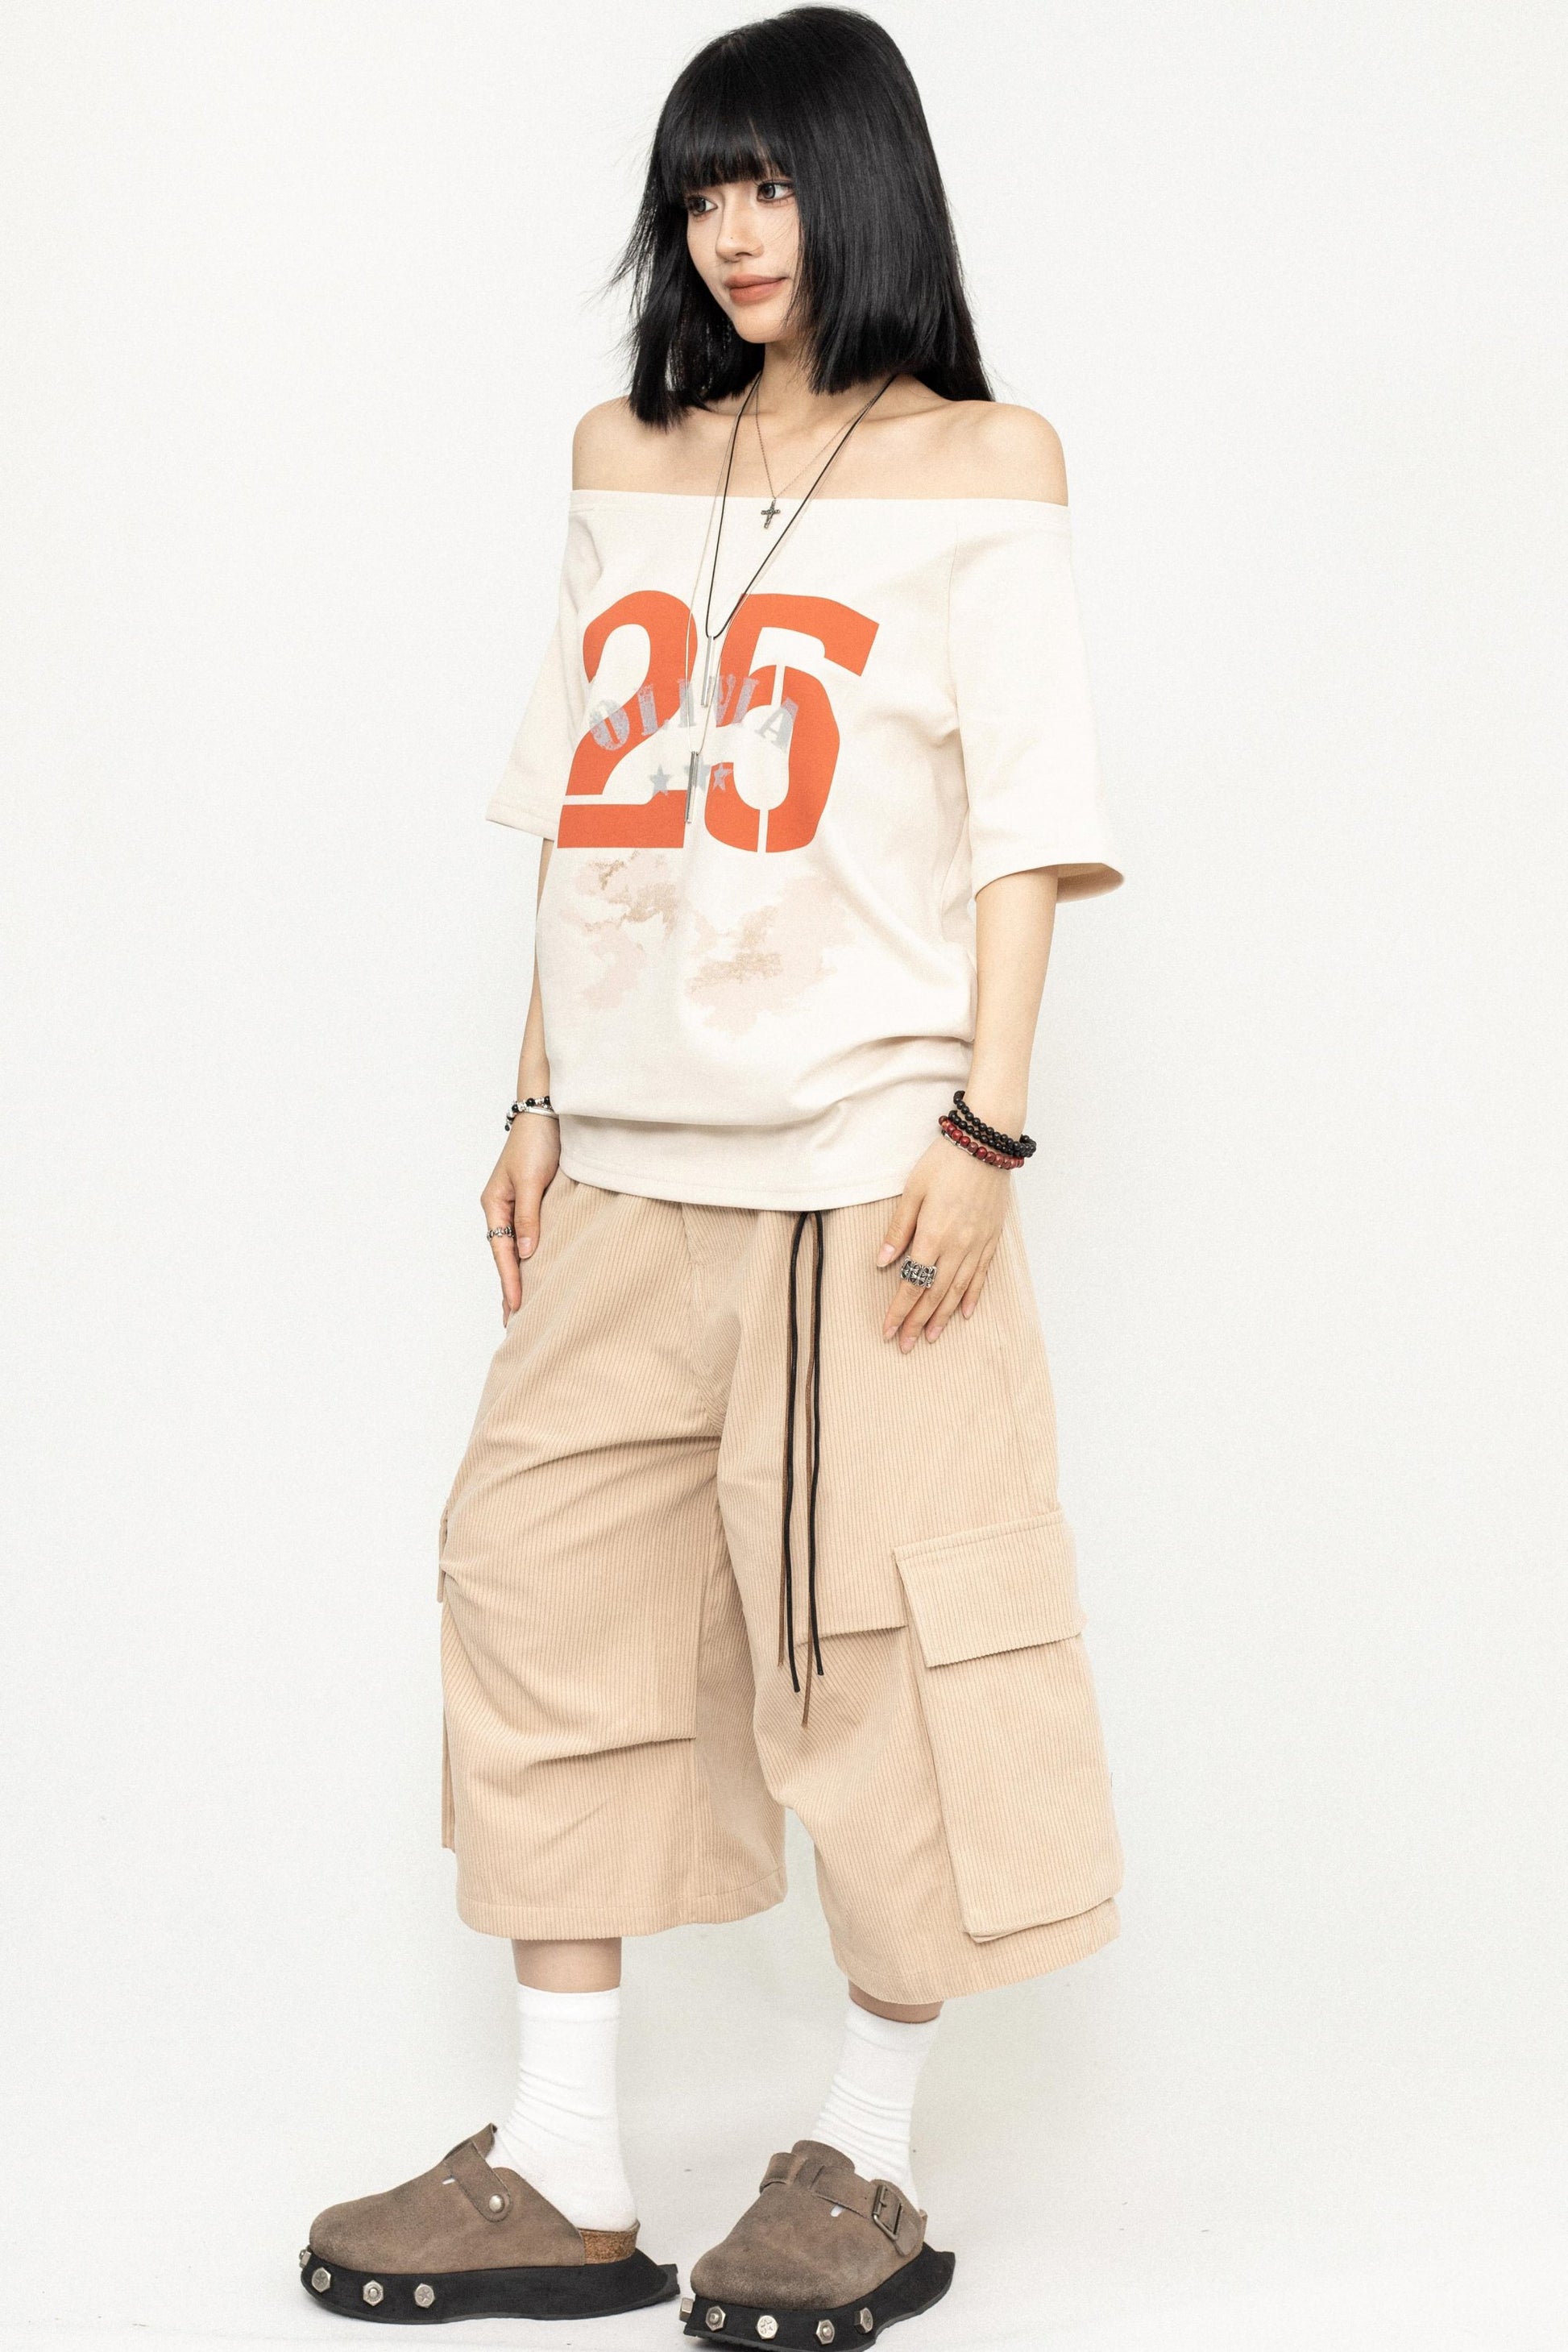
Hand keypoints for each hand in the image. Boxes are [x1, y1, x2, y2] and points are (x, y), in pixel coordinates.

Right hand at [480, 1114, 560, 1325]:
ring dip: (519, 1276)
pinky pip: (529, 1237)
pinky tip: (535, 1272)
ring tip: (520, 1308)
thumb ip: (529, 1217)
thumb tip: (527, 1254)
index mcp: (494, 1204)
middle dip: (508, 1288)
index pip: (502, 1252)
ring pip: (516, 1249)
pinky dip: (530, 1258)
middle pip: (504, 1256)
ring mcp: (517, 1206)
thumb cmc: (536, 1141)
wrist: (549, 1112)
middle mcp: (502, 1208)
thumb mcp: (531, 1180)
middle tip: (512, 1324)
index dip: (510, 1281)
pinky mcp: (534, 1202)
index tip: (517, 1308)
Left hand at [877, 1135, 1010, 1349]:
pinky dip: (971, 1296)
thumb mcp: (912, 1191)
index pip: (912, 1284)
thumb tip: (883, 1263)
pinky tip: (963, 1313)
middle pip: (934, 1294)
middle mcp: (957, 1246)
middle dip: (918, 1322)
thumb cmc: (944, 1162)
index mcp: (933, 1235)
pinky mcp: (991, 1238)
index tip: (888, 1330)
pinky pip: (980, 1275)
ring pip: (957, 1290)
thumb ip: (898, 1230)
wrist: (986, 1144)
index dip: (900, 1311)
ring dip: (942, 1316)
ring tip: (931, 1337)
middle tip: (905, 1345)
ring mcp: (977, 1244)